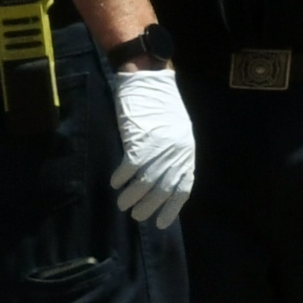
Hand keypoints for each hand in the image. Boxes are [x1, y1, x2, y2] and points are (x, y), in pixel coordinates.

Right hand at [109, 66, 197, 229]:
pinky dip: (121, 178)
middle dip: (149, 206)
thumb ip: (173, 154)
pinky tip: (115, 183)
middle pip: (163, 189)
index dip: (171, 208)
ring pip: (145, 183)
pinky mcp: (139, 140)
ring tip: (123, 205)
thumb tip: (163, 181)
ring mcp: (158, 147)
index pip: (182, 188)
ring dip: (132, 197)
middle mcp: (176, 152)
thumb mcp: (176, 131)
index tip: (161, 223)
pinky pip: (129, 168)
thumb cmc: (160, 104)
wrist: (148, 79)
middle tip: (136, 216)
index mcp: (187, 151)